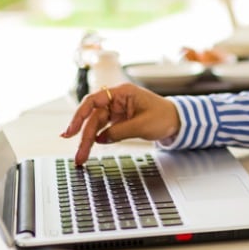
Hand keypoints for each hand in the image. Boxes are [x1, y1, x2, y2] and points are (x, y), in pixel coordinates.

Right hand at [60, 83, 180, 165]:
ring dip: (88, 140)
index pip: (93, 100)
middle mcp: (116, 99)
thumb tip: (100, 139)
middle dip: (84, 135)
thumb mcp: (142, 125)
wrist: (177, 121)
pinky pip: (103, 129)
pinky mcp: (118, 119)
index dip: (79, 115)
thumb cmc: (164, 116)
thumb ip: (119, 132)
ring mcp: (116, 110)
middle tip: (79, 154)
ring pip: (96, 124)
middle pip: (93, 116)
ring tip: (81, 157)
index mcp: (122, 92)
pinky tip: (90, 147)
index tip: (72, 131)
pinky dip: (96, 138)